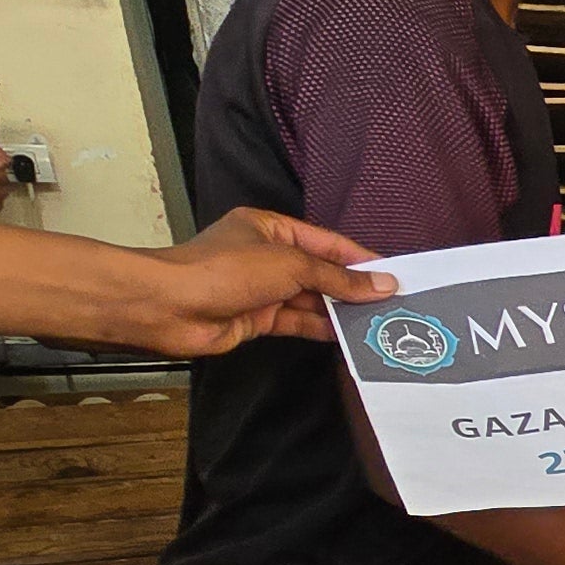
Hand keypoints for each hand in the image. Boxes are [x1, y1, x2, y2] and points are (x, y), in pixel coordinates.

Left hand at [110, 209, 391, 354]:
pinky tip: (348, 336)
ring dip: (341, 311)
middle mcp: (267, 256)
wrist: (170, 307)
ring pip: (311, 299)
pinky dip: (322, 328)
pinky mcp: (258, 318)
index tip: (393, 275)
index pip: (326, 243)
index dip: (360, 259)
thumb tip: (380, 284)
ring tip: (378, 322)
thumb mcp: (288, 264)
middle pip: (321, 271)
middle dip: (353, 287)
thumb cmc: (221, 271)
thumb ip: (336, 277)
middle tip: (393, 303)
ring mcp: (262, 289)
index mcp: (271, 228)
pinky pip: (298, 321)